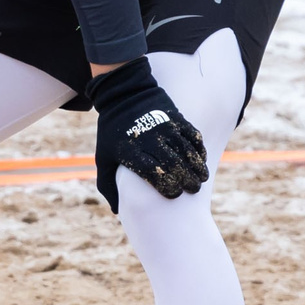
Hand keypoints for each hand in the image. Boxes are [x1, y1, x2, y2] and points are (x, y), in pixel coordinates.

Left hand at [87, 60, 208, 212]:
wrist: (122, 93)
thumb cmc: (111, 131)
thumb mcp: (103, 156)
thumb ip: (108, 184)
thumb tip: (117, 211)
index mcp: (130, 150)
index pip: (152, 172)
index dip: (166, 185)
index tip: (174, 195)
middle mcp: (149, 139)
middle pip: (173, 163)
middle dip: (186, 180)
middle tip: (193, 189)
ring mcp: (164, 127)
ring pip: (186, 151)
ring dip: (197, 167)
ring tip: (202, 179)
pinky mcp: (176, 117)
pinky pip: (192, 135)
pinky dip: (199, 149)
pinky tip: (201, 160)